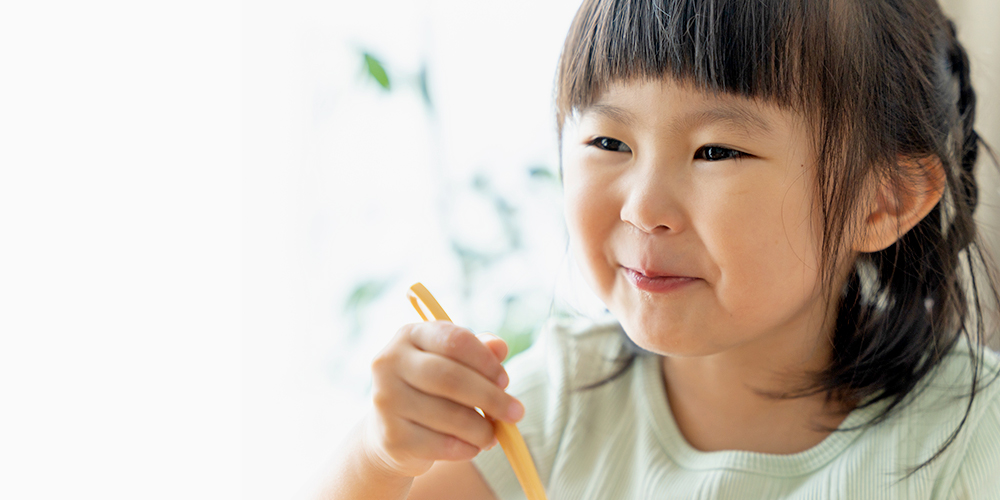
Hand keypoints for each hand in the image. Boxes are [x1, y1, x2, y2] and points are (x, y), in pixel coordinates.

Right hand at [362, 321, 523, 477]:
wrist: (388, 432)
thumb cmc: (430, 390)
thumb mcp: (452, 364)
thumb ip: (478, 351)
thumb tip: (500, 347)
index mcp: (409, 336)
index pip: (454, 340)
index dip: (485, 361)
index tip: (505, 380)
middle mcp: (389, 363)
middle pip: (450, 378)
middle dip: (490, 397)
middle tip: (515, 413)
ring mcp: (386, 400)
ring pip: (449, 415)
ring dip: (482, 428)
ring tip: (493, 434)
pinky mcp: (391, 437)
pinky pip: (441, 444)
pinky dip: (466, 448)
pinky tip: (473, 446)